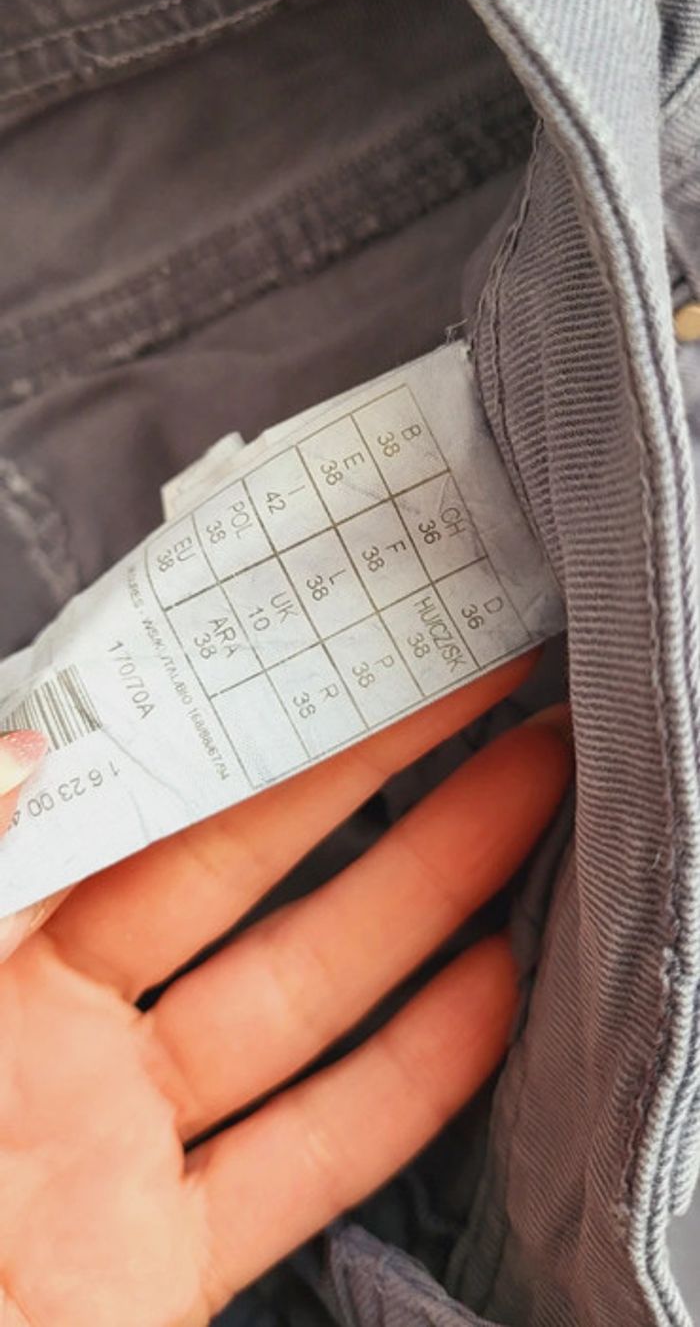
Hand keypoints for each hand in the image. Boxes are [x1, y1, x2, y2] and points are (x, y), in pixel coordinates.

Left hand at [0, 654, 571, 1325]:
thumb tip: (32, 745)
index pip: (139, 814)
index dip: (242, 736)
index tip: (334, 665)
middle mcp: (54, 1032)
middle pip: (246, 885)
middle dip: (369, 789)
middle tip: (476, 703)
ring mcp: (113, 1149)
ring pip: (297, 1006)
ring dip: (421, 907)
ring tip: (523, 806)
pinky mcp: (158, 1267)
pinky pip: (301, 1164)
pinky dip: (402, 1088)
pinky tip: (486, 998)